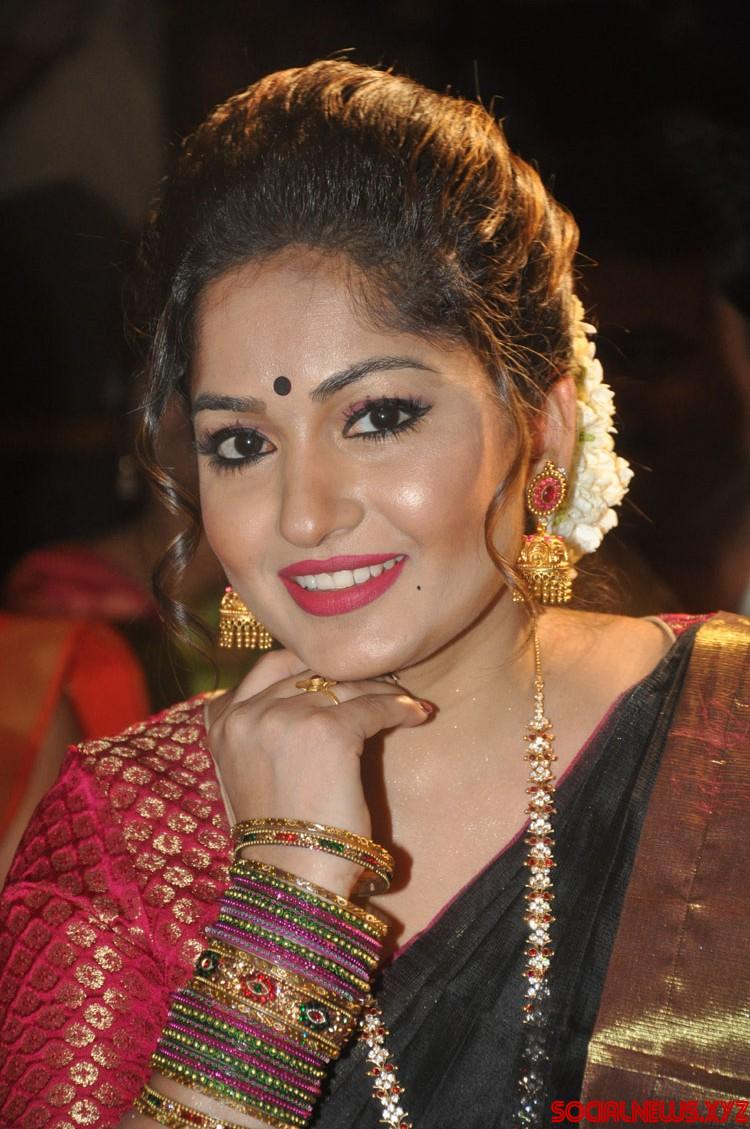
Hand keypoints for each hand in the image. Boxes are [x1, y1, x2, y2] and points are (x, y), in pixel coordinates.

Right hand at [206, 650, 430, 894]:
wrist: (291, 879)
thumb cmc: (276, 839)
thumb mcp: (245, 776)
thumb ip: (258, 736)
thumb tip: (301, 706)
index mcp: (222, 724)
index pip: (270, 669)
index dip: (308, 666)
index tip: (338, 676)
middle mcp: (247, 714)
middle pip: (308, 672)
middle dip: (344, 675)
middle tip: (376, 681)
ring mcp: (285, 719)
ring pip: (343, 685)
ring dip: (377, 690)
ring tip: (402, 699)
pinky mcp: (328, 732)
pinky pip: (372, 707)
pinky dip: (399, 709)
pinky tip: (416, 715)